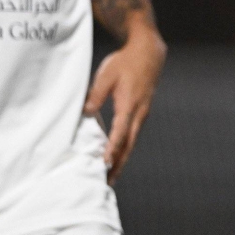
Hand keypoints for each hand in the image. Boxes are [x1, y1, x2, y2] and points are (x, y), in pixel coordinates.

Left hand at [84, 24, 165, 183]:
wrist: (148, 52)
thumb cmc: (125, 62)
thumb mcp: (107, 74)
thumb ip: (95, 94)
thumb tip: (85, 112)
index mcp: (129, 104)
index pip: (119, 132)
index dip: (111, 149)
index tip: (104, 164)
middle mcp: (138, 113)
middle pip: (128, 144)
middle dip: (118, 164)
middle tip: (108, 182)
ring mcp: (142, 113)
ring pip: (131, 141)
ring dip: (122, 158)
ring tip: (112, 175)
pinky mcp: (141, 112)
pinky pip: (133, 134)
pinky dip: (125, 147)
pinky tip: (117, 154)